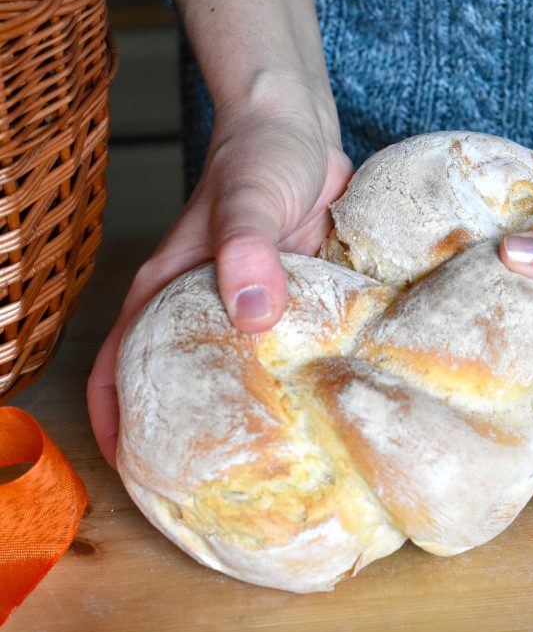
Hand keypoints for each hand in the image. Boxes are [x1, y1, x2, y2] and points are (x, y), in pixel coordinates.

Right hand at [87, 0, 351, 468]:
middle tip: (210, 500)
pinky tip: (316, 423)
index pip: (120, 371)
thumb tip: (250, 312)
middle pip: (170, 389)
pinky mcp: (283, 309)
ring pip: (226, 383)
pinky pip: (275, 363)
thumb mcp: (253, 197)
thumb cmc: (261, 157)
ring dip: (238, 426)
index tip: (137, 481)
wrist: (299, 131)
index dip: (118, 428)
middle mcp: (198, 311)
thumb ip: (248, 248)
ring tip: (268, 477)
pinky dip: (285, 395)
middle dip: (179, 444)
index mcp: (167, 292)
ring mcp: (241, 313)